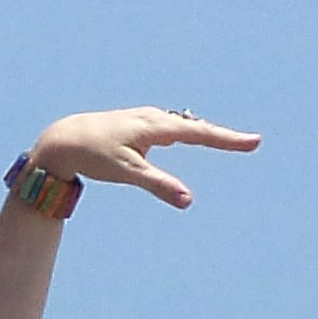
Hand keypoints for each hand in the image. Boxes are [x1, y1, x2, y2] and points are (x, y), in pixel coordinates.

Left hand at [24, 107, 261, 210]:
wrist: (63, 140)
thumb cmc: (93, 154)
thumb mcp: (127, 172)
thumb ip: (159, 185)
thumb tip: (188, 199)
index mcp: (155, 126)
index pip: (200, 133)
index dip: (228, 140)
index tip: (254, 142)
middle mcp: (154, 118)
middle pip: (196, 127)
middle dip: (222, 136)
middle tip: (251, 143)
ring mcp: (146, 120)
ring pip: (183, 126)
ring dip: (206, 133)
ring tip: (228, 141)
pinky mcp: (138, 126)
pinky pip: (171, 129)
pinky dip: (187, 133)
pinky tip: (188, 137)